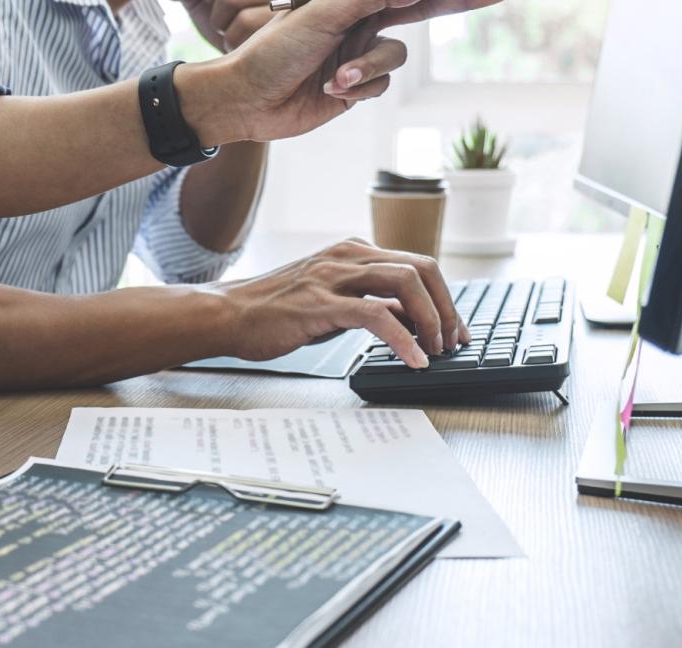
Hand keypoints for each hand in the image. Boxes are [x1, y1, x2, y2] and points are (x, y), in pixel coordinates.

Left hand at [178, 0, 501, 144]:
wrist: (245, 101)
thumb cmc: (272, 52)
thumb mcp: (319, 16)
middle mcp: (359, 19)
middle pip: (418, 10)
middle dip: (452, 4)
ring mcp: (358, 53)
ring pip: (394, 59)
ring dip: (368, 70)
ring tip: (334, 80)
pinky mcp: (354, 87)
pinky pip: (380, 85)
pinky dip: (359, 89)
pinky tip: (330, 91)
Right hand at [212, 238, 469, 367]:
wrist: (228, 315)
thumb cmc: (274, 311)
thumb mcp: (330, 300)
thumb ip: (369, 302)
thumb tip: (409, 320)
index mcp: (352, 253)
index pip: (417, 264)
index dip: (444, 298)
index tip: (453, 329)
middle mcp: (347, 257)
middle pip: (422, 267)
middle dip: (447, 307)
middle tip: (453, 341)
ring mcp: (334, 278)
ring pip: (406, 283)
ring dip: (431, 319)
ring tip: (435, 350)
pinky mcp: (321, 304)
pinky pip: (377, 316)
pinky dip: (403, 339)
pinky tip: (412, 360)